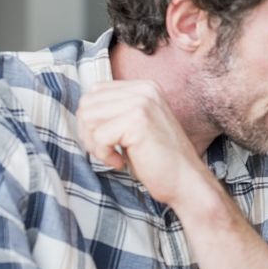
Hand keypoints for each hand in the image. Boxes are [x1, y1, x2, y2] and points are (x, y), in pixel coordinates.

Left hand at [76, 79, 211, 206]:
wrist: (185, 181)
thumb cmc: (158, 159)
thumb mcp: (135, 125)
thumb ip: (114, 110)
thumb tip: (81, 111)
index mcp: (144, 87)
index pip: (95, 92)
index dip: (92, 119)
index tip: (107, 139)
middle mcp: (144, 90)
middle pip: (88, 103)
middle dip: (88, 132)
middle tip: (107, 150)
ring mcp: (142, 103)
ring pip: (88, 118)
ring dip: (94, 144)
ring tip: (113, 155)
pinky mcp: (138, 121)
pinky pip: (99, 136)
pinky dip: (104, 155)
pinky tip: (121, 161)